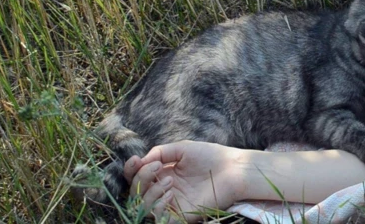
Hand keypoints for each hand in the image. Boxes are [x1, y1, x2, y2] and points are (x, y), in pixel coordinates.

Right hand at [123, 140, 243, 222]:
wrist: (233, 169)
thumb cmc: (211, 156)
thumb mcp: (182, 148)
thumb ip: (160, 152)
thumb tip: (140, 161)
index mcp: (163, 173)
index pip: (137, 176)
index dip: (131, 169)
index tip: (136, 160)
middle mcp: (164, 189)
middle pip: (136, 191)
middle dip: (141, 178)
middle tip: (158, 167)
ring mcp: (172, 203)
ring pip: (144, 206)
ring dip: (150, 192)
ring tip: (170, 180)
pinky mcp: (181, 215)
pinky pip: (159, 218)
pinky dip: (158, 207)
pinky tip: (171, 194)